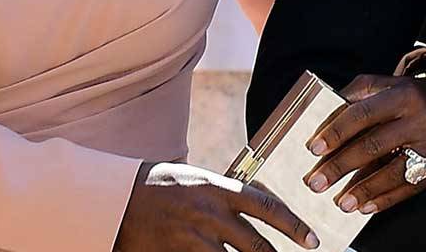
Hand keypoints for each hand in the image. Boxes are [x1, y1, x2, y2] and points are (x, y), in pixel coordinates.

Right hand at [116, 161, 317, 251]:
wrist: (113, 199)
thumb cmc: (157, 186)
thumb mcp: (197, 180)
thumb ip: (227, 196)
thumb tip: (260, 208)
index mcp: (217, 189)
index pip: (267, 207)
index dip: (294, 225)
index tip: (312, 240)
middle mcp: (209, 214)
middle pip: (256, 246)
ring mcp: (192, 240)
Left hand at [302, 73, 425, 216]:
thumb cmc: (404, 95)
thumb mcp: (380, 86)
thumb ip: (352, 98)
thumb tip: (321, 126)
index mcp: (402, 93)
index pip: (362, 114)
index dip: (336, 132)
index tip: (314, 150)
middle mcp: (423, 116)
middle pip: (374, 145)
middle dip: (341, 166)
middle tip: (317, 183)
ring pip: (394, 172)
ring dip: (364, 190)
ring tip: (342, 202)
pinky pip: (412, 187)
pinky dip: (386, 199)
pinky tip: (366, 206)